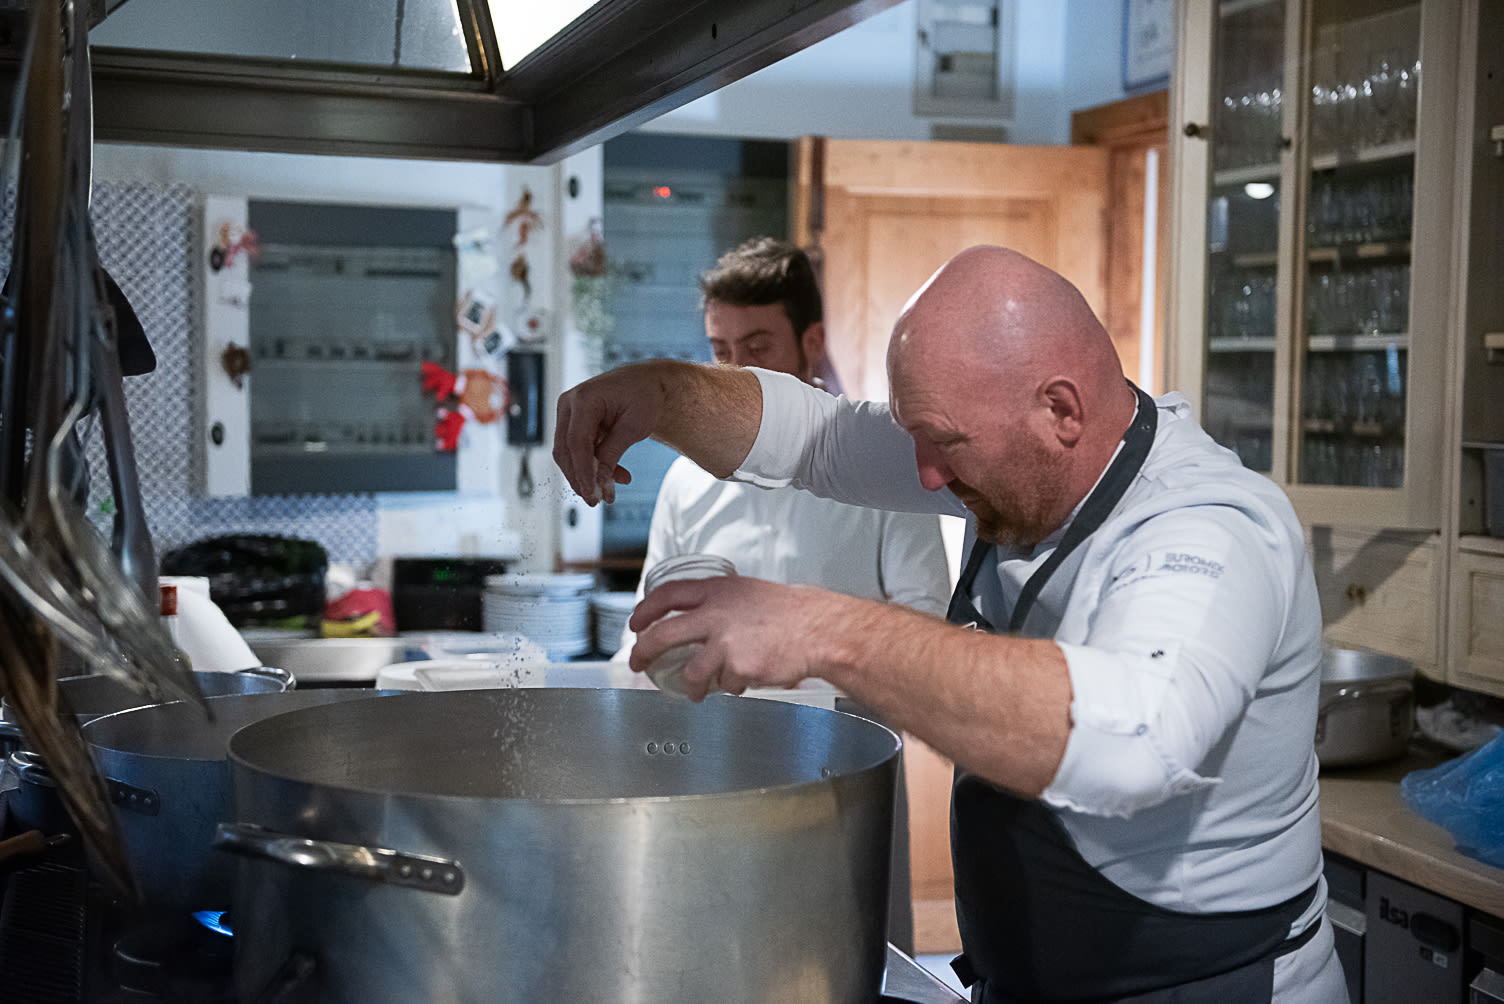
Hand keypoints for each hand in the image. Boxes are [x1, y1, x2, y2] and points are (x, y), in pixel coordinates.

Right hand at [553, 365, 666, 503]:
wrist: (647, 382)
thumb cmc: (644, 397)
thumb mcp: (633, 428)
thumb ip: (612, 454)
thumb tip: (598, 483)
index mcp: (584, 398)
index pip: (576, 442)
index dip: (582, 472)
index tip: (592, 494)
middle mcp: (570, 403)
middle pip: (565, 450)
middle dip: (580, 478)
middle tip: (596, 500)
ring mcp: (569, 413)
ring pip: (568, 453)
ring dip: (587, 474)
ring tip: (608, 491)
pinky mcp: (573, 423)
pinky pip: (577, 450)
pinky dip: (592, 466)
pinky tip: (614, 477)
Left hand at [628, 576, 856, 699]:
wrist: (818, 629)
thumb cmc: (790, 613)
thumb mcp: (748, 593)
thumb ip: (721, 604)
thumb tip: (697, 620)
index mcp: (717, 591)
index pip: (668, 595)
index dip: (646, 610)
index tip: (637, 622)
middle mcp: (715, 614)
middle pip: (663, 634)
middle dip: (644, 652)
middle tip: (639, 663)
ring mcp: (724, 642)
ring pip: (691, 671)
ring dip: (691, 685)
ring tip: (697, 690)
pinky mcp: (737, 667)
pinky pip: (724, 684)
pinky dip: (732, 686)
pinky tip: (745, 679)